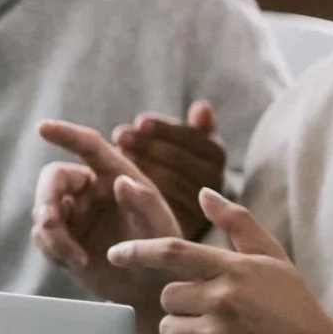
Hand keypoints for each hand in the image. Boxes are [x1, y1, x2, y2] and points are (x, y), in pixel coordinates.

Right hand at [31, 120, 182, 325]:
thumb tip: (120, 182)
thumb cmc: (161, 250)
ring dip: (52, 233)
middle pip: (53, 179)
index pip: (87, 146)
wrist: (149, 288)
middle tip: (50, 222)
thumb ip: (142, 204)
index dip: (65, 134)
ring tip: (76, 257)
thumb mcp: (160, 228)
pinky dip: (53, 248)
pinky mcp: (62, 238)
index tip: (43, 128)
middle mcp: (90, 189)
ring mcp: (73, 214)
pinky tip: (78, 262)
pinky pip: (42, 236)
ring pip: (43, 210)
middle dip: (47, 198)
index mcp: (114, 174)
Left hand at [110, 189, 332, 333]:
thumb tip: (204, 193)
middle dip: (181, 305)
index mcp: (233, 269)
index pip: (172, 252)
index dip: (137, 251)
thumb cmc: (295, 307)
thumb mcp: (273, 259)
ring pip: (169, 329)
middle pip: (167, 297)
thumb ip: (237, 224)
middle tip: (214, 314)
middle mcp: (221, 300)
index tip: (115, 255)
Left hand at [114, 102, 225, 239]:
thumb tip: (202, 106)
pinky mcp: (182, 227)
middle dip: (145, 144)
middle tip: (118, 134)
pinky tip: (119, 177)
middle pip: (178, 159)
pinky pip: (160, 205)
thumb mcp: (191, 144)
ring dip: (140, 164)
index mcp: (216, 154)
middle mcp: (215, 182)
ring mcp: (200, 205)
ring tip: (116, 152)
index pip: (191, 137)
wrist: (181, 213)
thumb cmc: (180, 167)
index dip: (163, 128)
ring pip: (169, 181)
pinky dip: (138, 189)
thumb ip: (197, 127)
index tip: (139, 121)